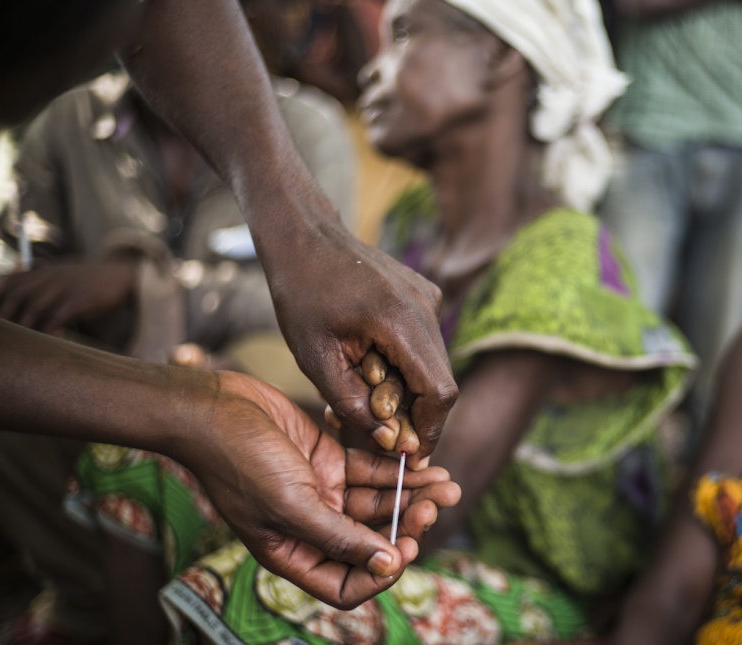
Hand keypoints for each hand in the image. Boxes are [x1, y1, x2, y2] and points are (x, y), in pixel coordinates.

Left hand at [0, 257, 136, 333]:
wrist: (124, 275)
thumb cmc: (93, 276)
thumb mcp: (66, 267)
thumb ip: (43, 270)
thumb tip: (18, 269)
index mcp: (47, 269)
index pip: (13, 278)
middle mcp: (53, 276)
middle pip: (18, 294)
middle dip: (3, 312)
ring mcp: (66, 288)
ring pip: (34, 307)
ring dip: (24, 324)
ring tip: (19, 339)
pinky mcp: (81, 300)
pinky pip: (58, 317)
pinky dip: (50, 329)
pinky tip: (50, 339)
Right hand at [177, 370, 460, 608]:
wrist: (215, 407)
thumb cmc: (240, 461)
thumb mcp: (290, 506)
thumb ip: (339, 538)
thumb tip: (386, 567)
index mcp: (294, 553)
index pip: (346, 584)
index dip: (379, 574)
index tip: (405, 547)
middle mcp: (311, 527)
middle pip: (371, 541)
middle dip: (409, 526)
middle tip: (438, 505)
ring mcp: (322, 492)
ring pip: (378, 503)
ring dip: (413, 495)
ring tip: (447, 483)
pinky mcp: (328, 458)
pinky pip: (372, 470)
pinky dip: (397, 469)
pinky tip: (424, 463)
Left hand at [269, 226, 457, 469]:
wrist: (304, 238)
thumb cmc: (302, 295)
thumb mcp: (316, 360)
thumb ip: (354, 404)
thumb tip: (387, 440)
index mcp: (401, 321)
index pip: (439, 392)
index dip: (429, 430)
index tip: (409, 455)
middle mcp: (426, 306)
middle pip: (440, 381)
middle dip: (414, 414)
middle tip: (379, 433)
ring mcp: (428, 297)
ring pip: (432, 364)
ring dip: (406, 390)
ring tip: (365, 395)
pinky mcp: (423, 294)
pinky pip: (424, 343)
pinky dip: (403, 365)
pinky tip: (370, 366)